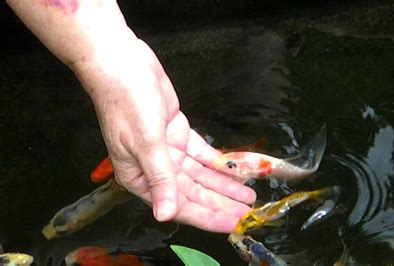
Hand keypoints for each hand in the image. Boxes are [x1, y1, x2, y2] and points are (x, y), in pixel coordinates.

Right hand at [74, 39, 255, 231]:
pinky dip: (218, 162)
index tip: (231, 223)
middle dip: (221, 203)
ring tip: (247, 196)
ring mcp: (168, 150)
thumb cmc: (126, 102)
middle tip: (246, 212)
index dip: (207, 216)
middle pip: (193, 192)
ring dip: (224, 185)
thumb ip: (160, 179)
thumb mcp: (145, 143)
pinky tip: (235, 171)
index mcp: (140, 177)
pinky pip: (202, 154)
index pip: (179, 204)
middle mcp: (155, 168)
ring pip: (200, 174)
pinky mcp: (178, 133)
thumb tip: (165, 215)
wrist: (123, 64)